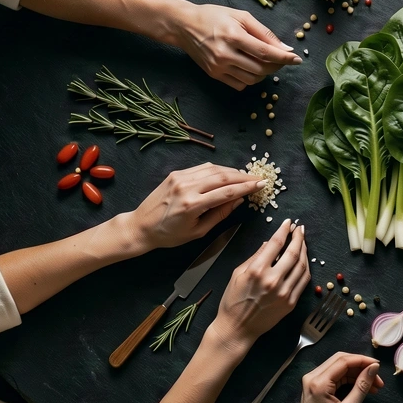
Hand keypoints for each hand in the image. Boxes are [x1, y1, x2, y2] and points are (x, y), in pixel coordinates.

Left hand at [130, 163, 261, 249]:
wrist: (142, 226)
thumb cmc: (170, 235)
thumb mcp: (198, 231)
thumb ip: (220, 214)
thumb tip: (239, 200)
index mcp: (192, 205)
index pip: (227, 192)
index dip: (247, 187)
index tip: (261, 184)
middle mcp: (186, 187)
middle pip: (223, 177)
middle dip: (244, 176)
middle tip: (259, 178)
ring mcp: (180, 178)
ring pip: (214, 169)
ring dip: (233, 171)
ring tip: (246, 176)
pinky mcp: (176, 174)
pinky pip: (202, 168)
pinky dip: (217, 169)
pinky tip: (227, 173)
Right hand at [172, 1, 299, 89]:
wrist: (184, 25)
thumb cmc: (214, 16)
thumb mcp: (241, 17)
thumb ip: (264, 33)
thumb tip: (285, 48)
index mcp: (233, 36)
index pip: (265, 53)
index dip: (284, 58)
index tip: (297, 60)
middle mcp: (225, 54)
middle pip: (261, 69)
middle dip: (276, 66)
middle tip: (281, 59)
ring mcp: (218, 67)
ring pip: (252, 79)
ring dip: (264, 73)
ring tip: (264, 61)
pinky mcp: (214, 75)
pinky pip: (240, 84)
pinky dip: (250, 78)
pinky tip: (249, 66)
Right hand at [211, 219, 308, 352]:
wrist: (237, 328)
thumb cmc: (233, 301)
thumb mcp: (238, 274)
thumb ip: (255, 256)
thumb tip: (269, 243)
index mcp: (257, 270)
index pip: (276, 244)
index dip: (284, 230)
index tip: (288, 223)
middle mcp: (273, 280)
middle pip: (293, 253)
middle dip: (298, 238)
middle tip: (299, 229)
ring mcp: (284, 292)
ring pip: (302, 266)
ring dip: (304, 251)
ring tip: (302, 242)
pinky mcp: (290, 303)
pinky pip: (304, 281)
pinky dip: (306, 268)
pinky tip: (304, 260)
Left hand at [293, 352, 382, 402]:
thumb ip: (361, 386)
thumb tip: (373, 368)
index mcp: (318, 382)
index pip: (344, 361)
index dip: (363, 361)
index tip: (378, 367)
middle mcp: (312, 377)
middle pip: (341, 360)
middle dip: (361, 366)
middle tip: (377, 378)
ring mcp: (312, 381)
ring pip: (338, 367)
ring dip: (356, 373)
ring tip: (373, 385)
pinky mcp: (314, 386)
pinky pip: (334, 375)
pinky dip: (349, 379)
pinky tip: (361, 387)